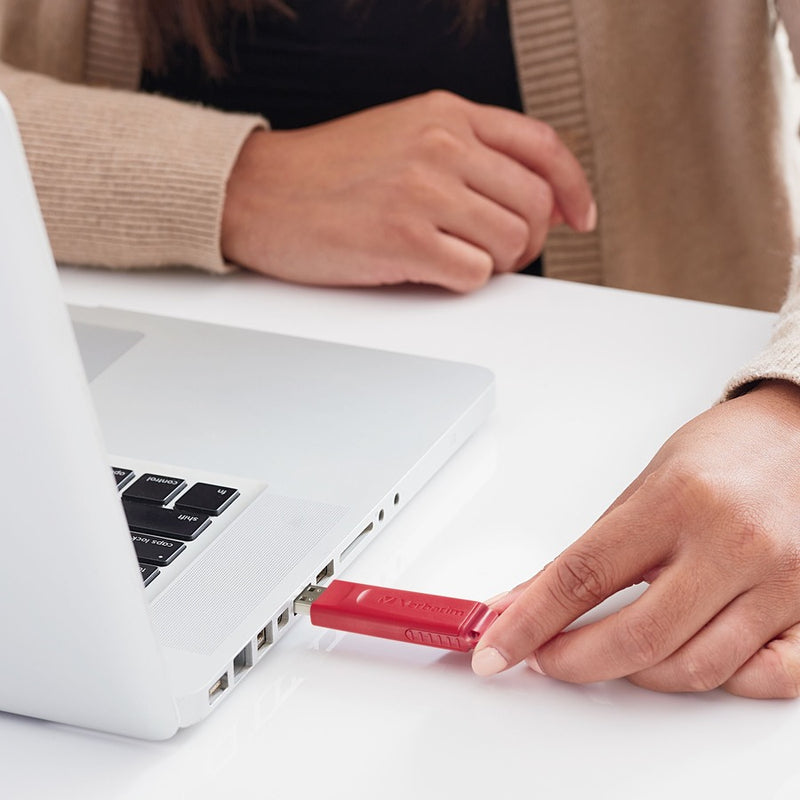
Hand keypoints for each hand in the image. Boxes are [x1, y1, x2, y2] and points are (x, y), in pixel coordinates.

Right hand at [221, 90, 594, 291]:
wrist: (257, 193)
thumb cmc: (324, 173)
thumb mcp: (402, 134)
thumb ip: (465, 153)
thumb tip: (528, 198)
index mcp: (445, 113)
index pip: (542, 146)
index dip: (574, 187)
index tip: (579, 216)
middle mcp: (440, 144)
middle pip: (535, 203)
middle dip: (528, 239)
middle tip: (500, 252)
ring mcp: (422, 191)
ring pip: (511, 242)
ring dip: (495, 263)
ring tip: (457, 259)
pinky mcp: (404, 240)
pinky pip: (474, 275)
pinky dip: (462, 281)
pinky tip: (429, 270)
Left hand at [473, 379, 799, 697]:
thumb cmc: (722, 453)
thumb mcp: (643, 487)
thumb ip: (586, 552)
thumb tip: (523, 599)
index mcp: (676, 502)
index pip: (582, 576)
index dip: (529, 622)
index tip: (495, 649)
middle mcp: (731, 543)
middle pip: (637, 637)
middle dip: (574, 661)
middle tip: (545, 658)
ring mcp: (779, 582)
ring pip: (695, 668)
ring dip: (635, 675)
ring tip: (611, 652)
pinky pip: (767, 678)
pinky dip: (719, 683)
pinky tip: (688, 659)